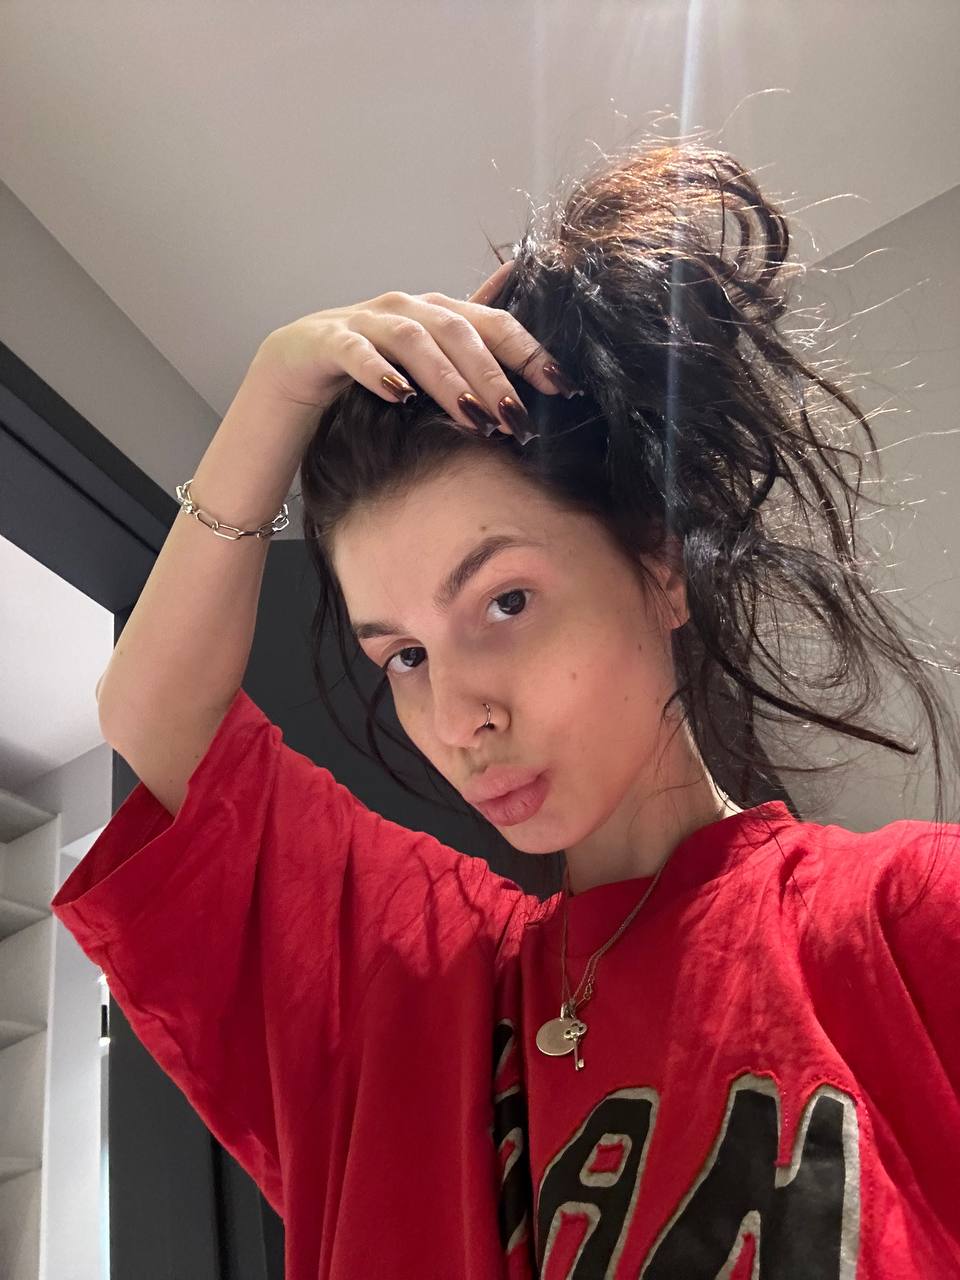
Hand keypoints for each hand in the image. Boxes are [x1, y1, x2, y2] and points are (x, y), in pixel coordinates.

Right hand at [242, 260, 564, 433]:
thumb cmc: (371, 371)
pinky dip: (379, 370)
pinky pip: (355, 351)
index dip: (530, 353)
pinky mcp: (325, 340)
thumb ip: (475, 354)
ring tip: (471, 416)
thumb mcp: (430, 367)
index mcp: (438, 313)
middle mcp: (406, 308)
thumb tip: (535, 352)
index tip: (562, 388)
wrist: (293, 371)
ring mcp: (364, 320)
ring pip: (414, 339)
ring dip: (447, 378)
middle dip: (492, 376)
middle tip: (516, 418)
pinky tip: (400, 396)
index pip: (494, 325)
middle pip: (459, 333)